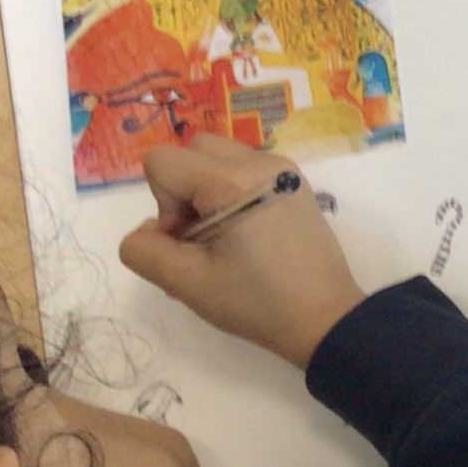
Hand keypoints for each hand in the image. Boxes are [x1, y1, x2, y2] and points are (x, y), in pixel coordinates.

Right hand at [118, 136, 365, 368]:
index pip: (161, 161)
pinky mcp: (295, 182)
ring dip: (205, 191)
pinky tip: (246, 233)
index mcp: (233, 181)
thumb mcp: (184, 282)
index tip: (189, 240)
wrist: (325, 317)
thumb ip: (143, 248)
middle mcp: (262, 162)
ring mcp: (284, 169)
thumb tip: (152, 226)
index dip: (162, 203)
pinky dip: (230, 192)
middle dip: (182, 190)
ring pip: (217, 157)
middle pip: (191, 150)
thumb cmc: (255, 302)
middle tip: (203, 238)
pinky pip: (244, 169)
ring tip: (225, 238)